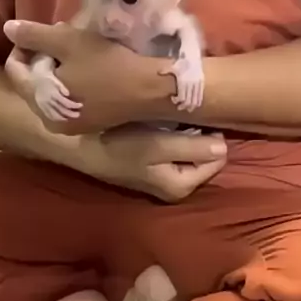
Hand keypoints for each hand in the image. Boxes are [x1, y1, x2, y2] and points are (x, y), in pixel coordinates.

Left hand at [4, 20, 171, 132]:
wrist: (149, 91)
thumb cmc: (107, 65)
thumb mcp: (68, 42)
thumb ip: (34, 35)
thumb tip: (7, 29)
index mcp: (41, 103)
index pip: (15, 71)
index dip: (22, 46)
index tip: (43, 32)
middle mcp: (51, 121)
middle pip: (32, 83)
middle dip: (42, 58)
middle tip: (62, 39)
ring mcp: (70, 126)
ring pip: (51, 91)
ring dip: (57, 69)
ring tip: (76, 51)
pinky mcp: (88, 125)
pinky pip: (68, 100)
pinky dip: (71, 83)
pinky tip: (87, 69)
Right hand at [73, 127, 226, 201]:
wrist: (76, 145)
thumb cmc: (116, 145)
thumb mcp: (157, 146)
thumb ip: (193, 148)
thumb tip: (224, 147)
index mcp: (180, 187)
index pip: (217, 158)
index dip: (210, 135)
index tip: (196, 115)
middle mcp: (174, 187)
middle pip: (203, 154)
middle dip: (198, 134)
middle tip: (183, 113)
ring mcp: (161, 177)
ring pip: (188, 149)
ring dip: (183, 131)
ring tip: (170, 114)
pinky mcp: (149, 165)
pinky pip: (172, 147)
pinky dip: (169, 133)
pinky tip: (158, 121)